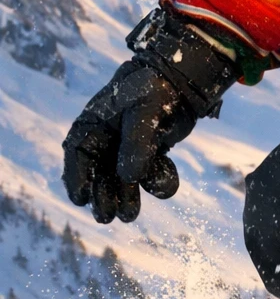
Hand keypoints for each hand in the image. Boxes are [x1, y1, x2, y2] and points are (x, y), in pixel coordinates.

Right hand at [62, 61, 197, 223]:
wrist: (183, 81)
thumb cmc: (154, 87)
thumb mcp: (144, 109)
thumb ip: (137, 143)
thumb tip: (129, 177)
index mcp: (93, 124)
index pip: (77, 153)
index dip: (77, 177)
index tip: (81, 198)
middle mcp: (106, 141)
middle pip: (98, 174)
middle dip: (102, 196)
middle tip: (106, 216)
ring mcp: (127, 151)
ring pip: (123, 181)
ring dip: (127, 197)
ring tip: (130, 215)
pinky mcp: (148, 156)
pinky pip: (149, 175)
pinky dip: (158, 178)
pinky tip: (167, 174)